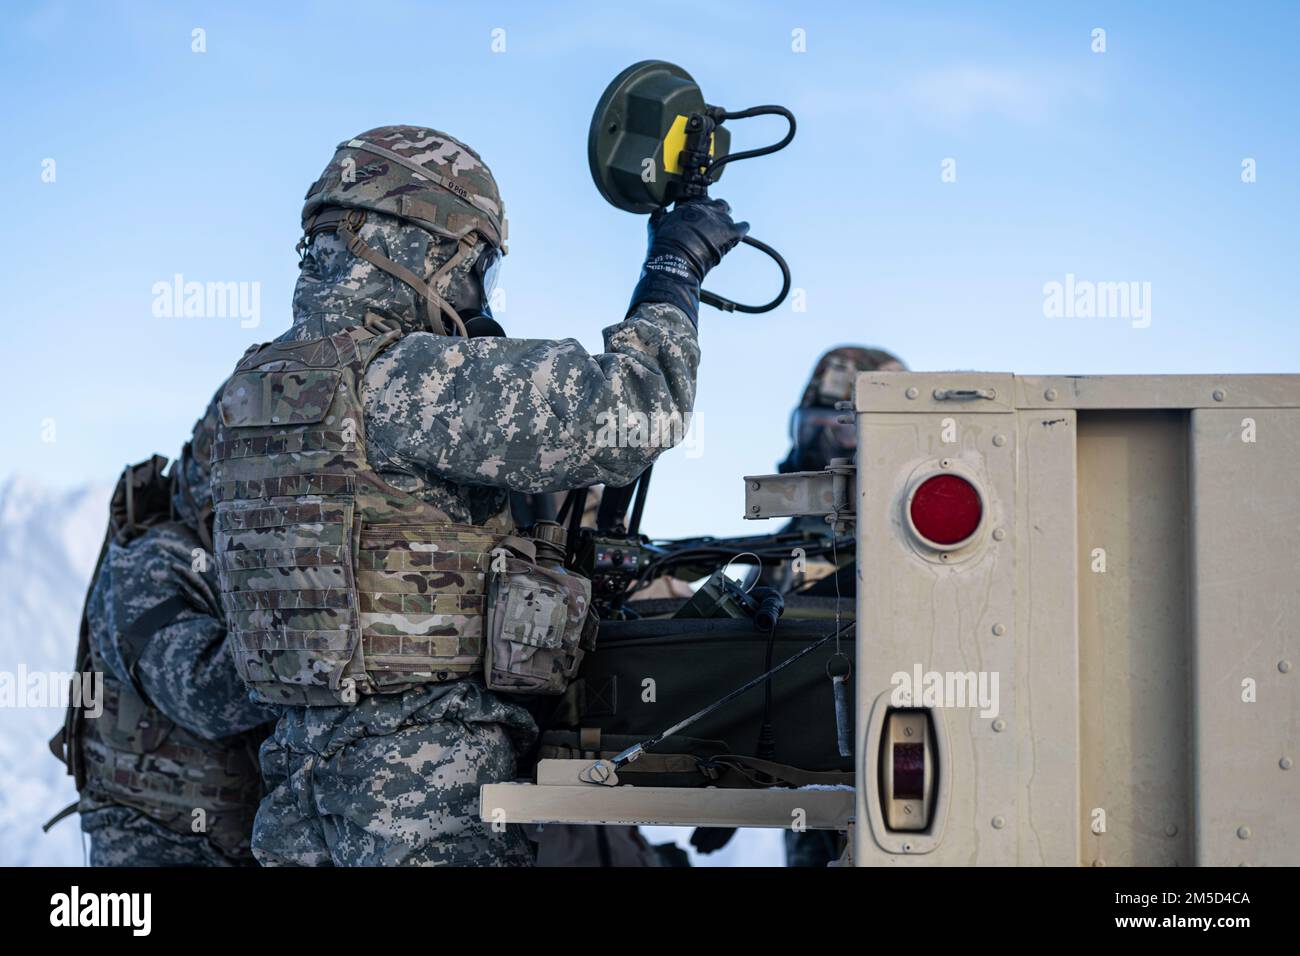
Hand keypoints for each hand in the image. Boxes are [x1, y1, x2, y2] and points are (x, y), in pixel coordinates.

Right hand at [627, 198, 748, 324]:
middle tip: (713, 223)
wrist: (676, 260)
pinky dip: (742, 228)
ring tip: (720, 233)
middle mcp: (707, 209)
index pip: (702, 200)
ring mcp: (719, 220)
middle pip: (719, 205)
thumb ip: (659, 214)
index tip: (701, 215)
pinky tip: (740, 230)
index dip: (702, 207)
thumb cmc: (664, 246)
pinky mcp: (729, 233)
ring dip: (725, 223)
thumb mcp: (656, 225)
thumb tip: (660, 211)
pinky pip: (743, 226)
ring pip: (728, 216)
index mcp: (690, 205)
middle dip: (716, 212)